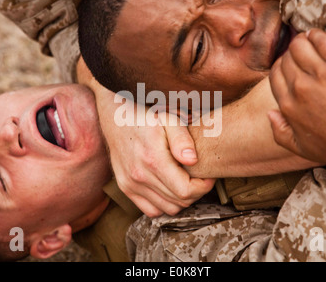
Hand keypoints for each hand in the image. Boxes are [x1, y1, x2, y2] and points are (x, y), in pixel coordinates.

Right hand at [78, 58, 214, 216]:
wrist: (117, 115)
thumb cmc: (147, 114)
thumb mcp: (169, 118)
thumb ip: (182, 139)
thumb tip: (192, 160)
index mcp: (153, 160)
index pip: (186, 191)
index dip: (204, 186)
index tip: (208, 175)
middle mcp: (139, 176)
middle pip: (179, 202)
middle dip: (196, 192)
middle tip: (200, 177)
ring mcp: (130, 184)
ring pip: (167, 209)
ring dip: (182, 200)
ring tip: (186, 181)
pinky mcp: (125, 188)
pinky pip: (151, 210)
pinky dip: (165, 204)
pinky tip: (170, 188)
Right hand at [268, 29, 325, 188]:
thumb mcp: (300, 147)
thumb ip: (279, 131)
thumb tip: (270, 113)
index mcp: (288, 105)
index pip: (275, 73)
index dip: (281, 66)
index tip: (290, 65)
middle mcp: (301, 88)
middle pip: (287, 57)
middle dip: (292, 54)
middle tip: (303, 53)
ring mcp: (323, 76)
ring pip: (300, 45)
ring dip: (302, 41)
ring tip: (309, 41)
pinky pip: (323, 41)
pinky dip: (317, 35)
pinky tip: (318, 36)